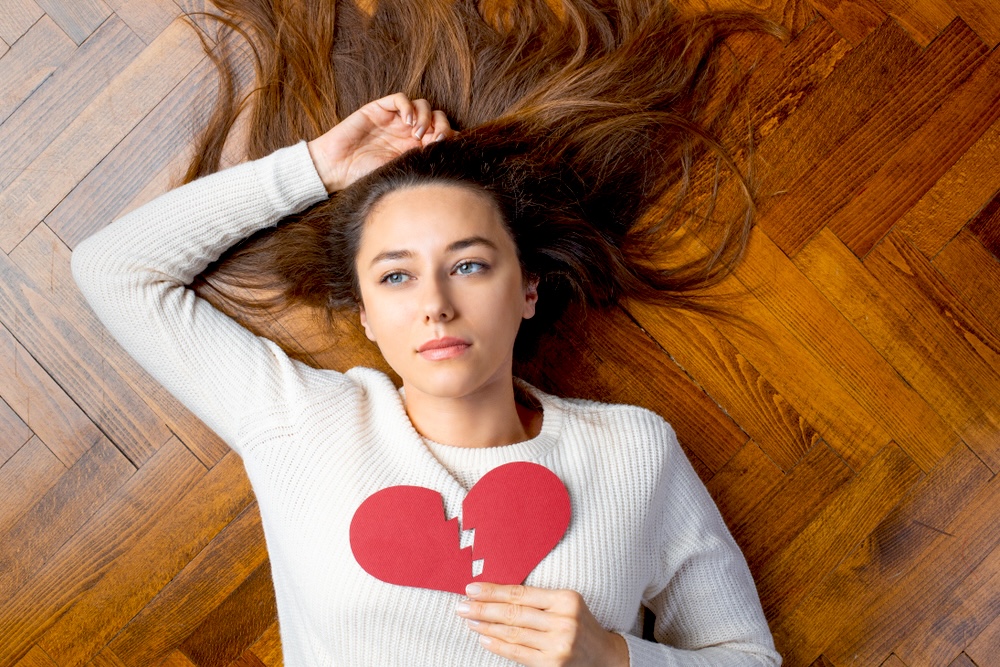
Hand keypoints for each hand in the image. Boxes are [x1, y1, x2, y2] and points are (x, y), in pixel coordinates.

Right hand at [307, 92, 456, 191]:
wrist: (336, 168)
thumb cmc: (365, 175)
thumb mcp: (399, 171)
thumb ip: (420, 161)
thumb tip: (447, 159)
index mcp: (415, 148)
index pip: (441, 134)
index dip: (450, 136)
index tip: (450, 147)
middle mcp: (407, 132)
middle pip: (436, 117)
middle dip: (441, 126)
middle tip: (437, 140)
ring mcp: (394, 119)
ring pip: (422, 105)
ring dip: (425, 118)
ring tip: (417, 135)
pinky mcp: (379, 109)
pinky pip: (400, 99)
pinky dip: (408, 107)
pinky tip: (407, 122)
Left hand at [455, 583, 629, 666]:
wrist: (604, 656)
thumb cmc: (579, 624)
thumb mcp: (565, 603)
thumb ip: (537, 599)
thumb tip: (495, 595)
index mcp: (566, 599)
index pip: (521, 593)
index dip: (493, 591)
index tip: (472, 589)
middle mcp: (564, 621)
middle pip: (514, 613)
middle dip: (483, 609)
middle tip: (462, 605)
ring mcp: (559, 644)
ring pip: (513, 634)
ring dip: (486, 627)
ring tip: (469, 621)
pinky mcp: (552, 664)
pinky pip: (518, 653)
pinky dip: (498, 646)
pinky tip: (484, 638)